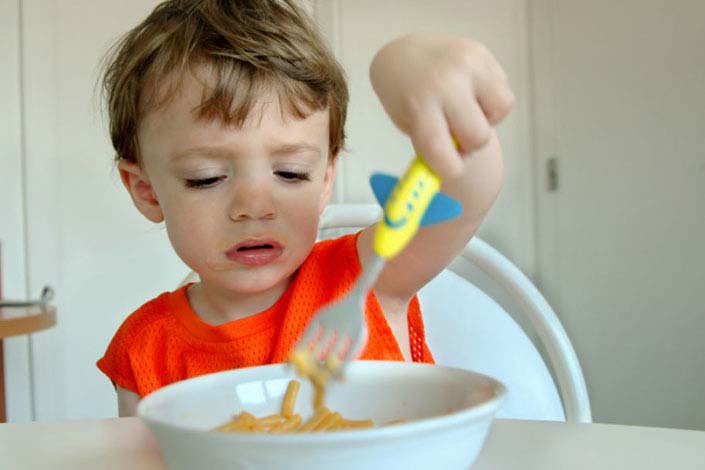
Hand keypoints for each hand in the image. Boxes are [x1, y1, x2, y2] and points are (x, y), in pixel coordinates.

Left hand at [369, 33, 513, 177]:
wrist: (403, 52)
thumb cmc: (406, 96)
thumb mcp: (408, 123)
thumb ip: (432, 145)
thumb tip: (456, 170)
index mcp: (420, 103)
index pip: (441, 151)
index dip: (450, 169)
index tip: (450, 168)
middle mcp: (447, 81)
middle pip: (477, 137)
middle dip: (468, 145)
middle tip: (454, 134)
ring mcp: (469, 64)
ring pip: (500, 111)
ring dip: (486, 119)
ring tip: (466, 110)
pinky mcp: (484, 55)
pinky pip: (503, 92)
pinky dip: (492, 102)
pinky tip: (472, 95)